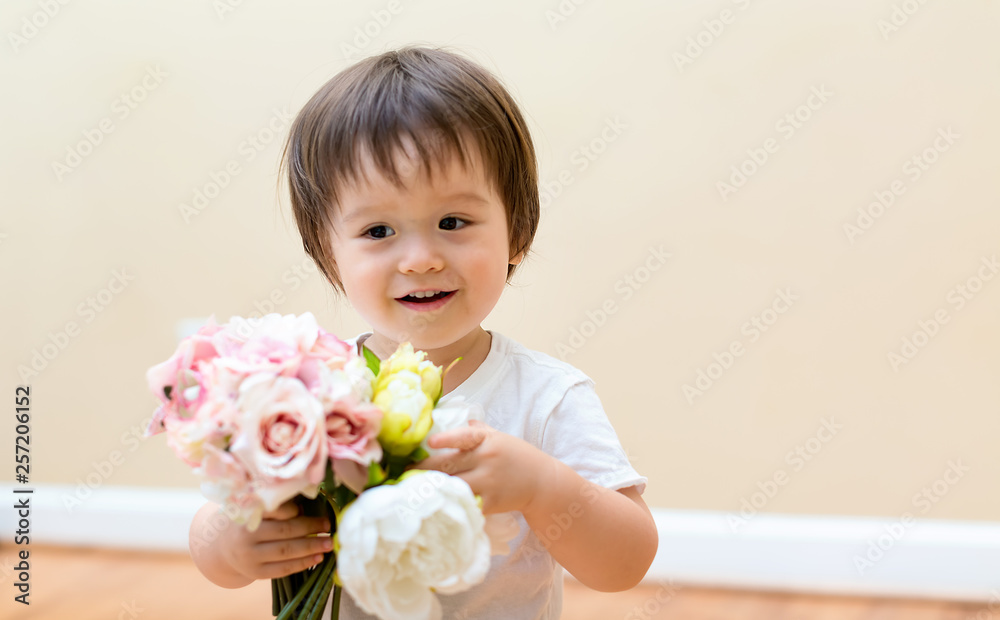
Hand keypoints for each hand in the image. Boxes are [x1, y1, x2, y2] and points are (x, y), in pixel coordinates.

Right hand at [215, 500, 331, 580]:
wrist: (223, 548)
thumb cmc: (247, 521)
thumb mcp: (253, 507)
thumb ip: (276, 506)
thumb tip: (308, 506)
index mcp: (246, 513)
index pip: (275, 509)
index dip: (293, 510)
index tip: (306, 508)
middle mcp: (246, 535)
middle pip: (285, 530)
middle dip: (310, 528)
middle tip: (328, 525)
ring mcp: (249, 556)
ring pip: (286, 551)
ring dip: (311, 547)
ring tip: (329, 543)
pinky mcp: (255, 572)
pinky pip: (283, 569)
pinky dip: (303, 563)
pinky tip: (318, 557)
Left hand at [417, 420, 551, 513]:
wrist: (542, 482)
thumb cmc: (517, 457)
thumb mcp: (499, 438)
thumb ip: (478, 430)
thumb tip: (460, 418)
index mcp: (487, 440)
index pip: (465, 436)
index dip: (447, 439)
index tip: (430, 442)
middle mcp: (487, 459)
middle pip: (449, 465)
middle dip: (423, 470)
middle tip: (403, 472)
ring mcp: (489, 482)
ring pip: (454, 486)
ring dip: (432, 488)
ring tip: (411, 490)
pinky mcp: (491, 502)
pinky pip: (466, 504)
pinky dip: (450, 504)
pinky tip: (434, 506)